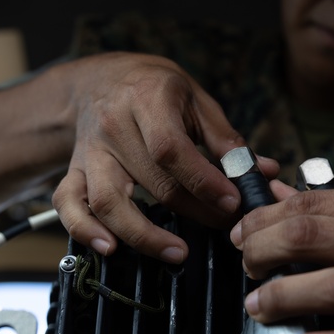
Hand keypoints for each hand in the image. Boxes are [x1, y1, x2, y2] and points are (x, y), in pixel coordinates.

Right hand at [52, 52, 276, 261]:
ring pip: (108, 201)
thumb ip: (227, 139)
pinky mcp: (73, 170)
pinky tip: (110, 249)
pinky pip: (69, 205)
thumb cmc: (155, 89)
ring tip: (177, 253)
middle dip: (194, 212)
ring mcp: (89, 151)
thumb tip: (264, 172)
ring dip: (143, 235)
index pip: (172, 149)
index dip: (203, 181)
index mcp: (147, 99)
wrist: (99, 80)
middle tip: (225, 227)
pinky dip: (85, 230)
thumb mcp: (195, 99)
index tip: (232, 203)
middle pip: (151, 181)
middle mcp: (113, 126)